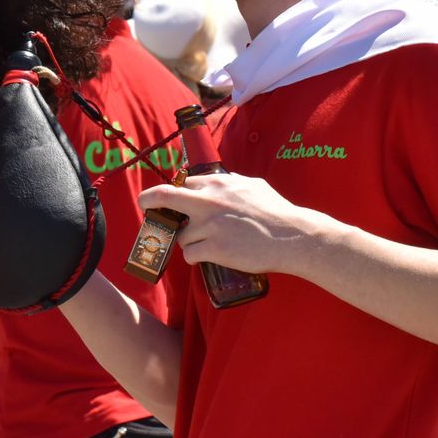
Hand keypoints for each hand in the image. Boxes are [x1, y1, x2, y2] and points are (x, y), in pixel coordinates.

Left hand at [137, 172, 336, 275]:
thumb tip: (224, 180)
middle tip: (145, 208)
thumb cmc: (277, 212)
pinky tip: (206, 257)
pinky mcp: (212, 248)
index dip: (176, 193)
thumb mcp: (254, 185)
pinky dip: (195, 257)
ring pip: (180, 236)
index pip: (183, 182)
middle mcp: (208, 201)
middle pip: (163, 197)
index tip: (171, 201)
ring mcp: (208, 225)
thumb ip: (233, 182)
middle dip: (148, 201)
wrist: (292, 237)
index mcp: (217, 183)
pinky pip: (190, 254)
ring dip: (188, 242)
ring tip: (206, 245)